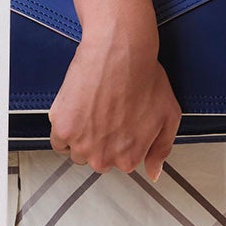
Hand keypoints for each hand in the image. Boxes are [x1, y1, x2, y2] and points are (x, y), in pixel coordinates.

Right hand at [48, 0, 180, 182]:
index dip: (119, 140)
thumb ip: (161, 149)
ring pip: (76, 150)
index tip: (120, 122)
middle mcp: (103, 158)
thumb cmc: (145, 78)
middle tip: (105, 114)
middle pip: (95, 158)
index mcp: (128, 159)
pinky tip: (76, 109)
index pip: (118, 162)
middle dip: (100, 141)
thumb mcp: (168, 116)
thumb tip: (153, 173)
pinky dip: (64, 128)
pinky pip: (58, 141)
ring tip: (91, 109)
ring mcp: (81, 144)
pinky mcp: (62, 127)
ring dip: (81, 136)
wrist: (119, 52)